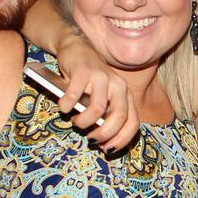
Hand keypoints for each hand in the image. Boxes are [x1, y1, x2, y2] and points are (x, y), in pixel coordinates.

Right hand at [54, 32, 139, 149]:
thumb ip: (106, 117)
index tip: (106, 149)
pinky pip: (74, 96)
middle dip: (104, 134)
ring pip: (97, 109)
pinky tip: (64, 108)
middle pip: (119, 117)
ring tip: (76, 121)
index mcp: (126, 95)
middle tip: (90, 139)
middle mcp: (118, 85)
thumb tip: (102, 144)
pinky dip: (66, 106)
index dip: (121, 140)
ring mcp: (102, 77)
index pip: (133, 123)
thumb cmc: (90, 81)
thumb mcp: (103, 99)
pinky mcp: (83, 72)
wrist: (76, 48)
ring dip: (83, 122)